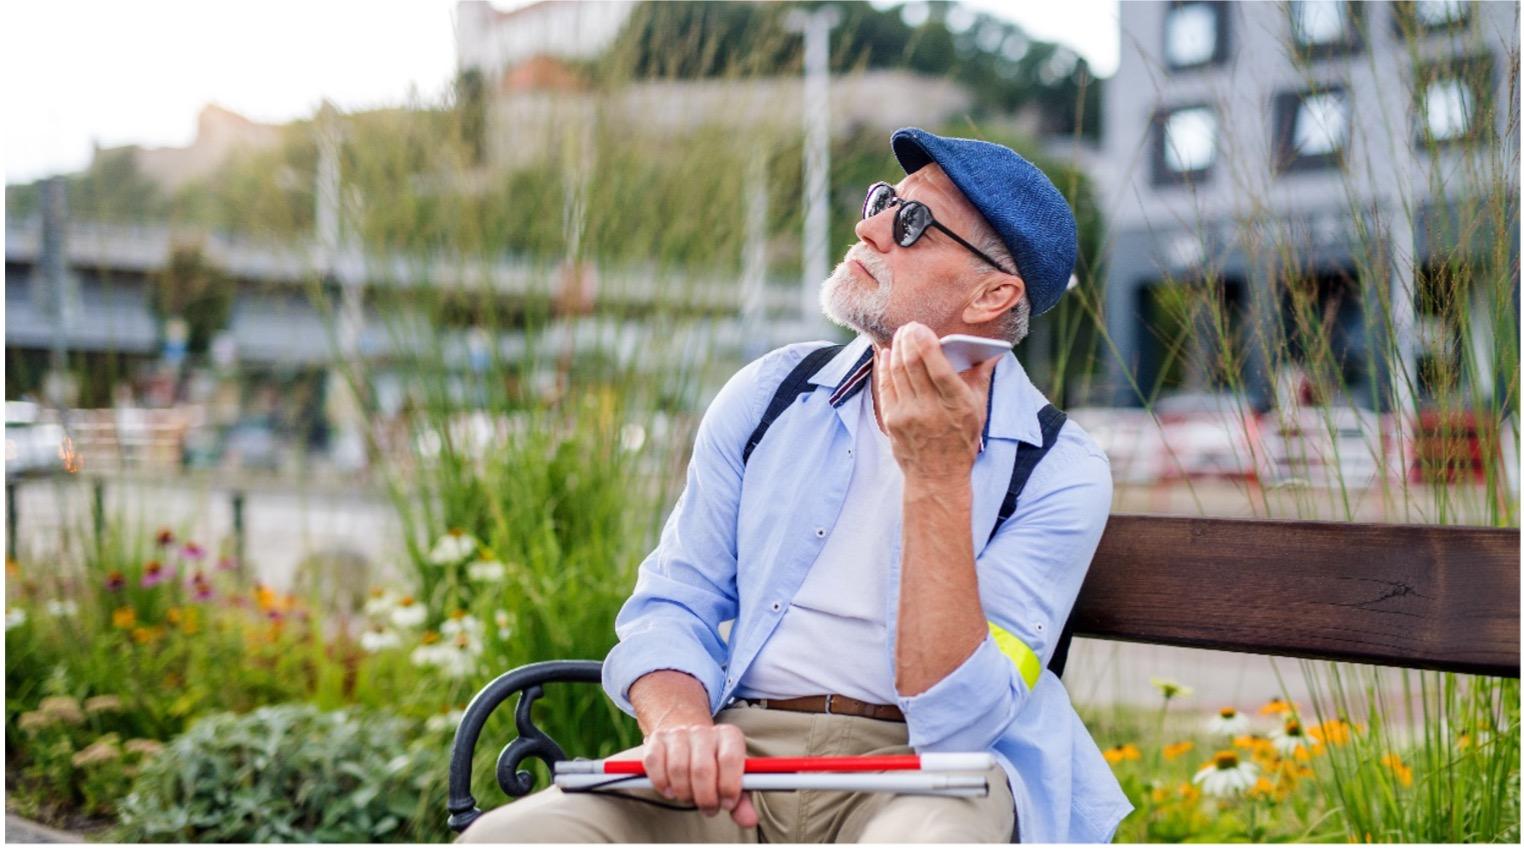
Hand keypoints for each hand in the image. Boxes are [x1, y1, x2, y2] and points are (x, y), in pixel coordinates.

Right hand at [642, 722, 757, 826]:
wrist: (690, 740)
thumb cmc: (715, 764)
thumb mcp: (733, 778)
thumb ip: (742, 801)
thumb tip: (749, 821)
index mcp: (728, 736)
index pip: (729, 759)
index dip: (728, 787)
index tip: (726, 804)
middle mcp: (703, 730)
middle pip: (702, 769)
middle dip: (705, 797)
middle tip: (708, 808)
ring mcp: (678, 733)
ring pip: (678, 769)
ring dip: (684, 793)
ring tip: (690, 798)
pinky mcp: (657, 739)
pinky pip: (655, 764)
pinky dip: (662, 783)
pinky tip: (671, 791)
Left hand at [877, 322, 997, 480]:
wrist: (937, 477)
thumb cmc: (961, 442)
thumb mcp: (978, 412)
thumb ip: (981, 380)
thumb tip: (993, 355)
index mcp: (956, 404)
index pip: (938, 368)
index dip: (926, 344)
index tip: (921, 328)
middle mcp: (930, 409)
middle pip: (913, 365)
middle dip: (909, 340)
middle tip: (909, 326)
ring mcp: (908, 415)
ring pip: (898, 372)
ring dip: (898, 348)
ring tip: (901, 335)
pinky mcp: (892, 421)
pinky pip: (886, 386)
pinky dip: (886, 366)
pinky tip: (889, 353)